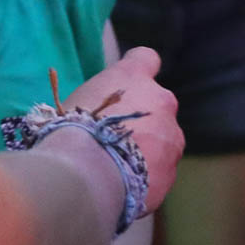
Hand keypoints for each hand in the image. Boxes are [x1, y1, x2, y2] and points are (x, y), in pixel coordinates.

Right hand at [60, 46, 182, 213]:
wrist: (86, 174)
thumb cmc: (73, 129)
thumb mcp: (78, 101)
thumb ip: (101, 102)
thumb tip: (102, 116)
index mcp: (133, 76)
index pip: (145, 58)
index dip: (138, 74)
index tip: (128, 87)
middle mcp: (161, 100)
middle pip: (157, 106)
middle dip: (142, 120)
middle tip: (113, 140)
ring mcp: (172, 138)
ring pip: (163, 141)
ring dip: (147, 151)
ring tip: (116, 169)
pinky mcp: (171, 172)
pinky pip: (159, 172)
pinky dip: (144, 177)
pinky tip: (121, 185)